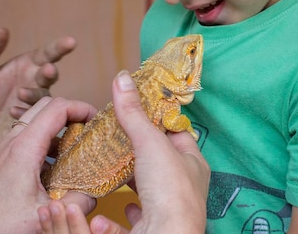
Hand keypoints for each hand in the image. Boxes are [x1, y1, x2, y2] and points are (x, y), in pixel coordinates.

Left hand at [0, 27, 75, 167]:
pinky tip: (13, 111)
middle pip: (51, 73)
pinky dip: (25, 111)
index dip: (60, 47)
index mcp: (29, 65)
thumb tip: (3, 29)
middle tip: (48, 70)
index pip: (47, 53)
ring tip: (21, 93)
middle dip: (50, 71)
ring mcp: (39, 101)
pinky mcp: (36, 119)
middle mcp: (38, 81)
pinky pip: (37, 115)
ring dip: (35, 93)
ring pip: (45, 95)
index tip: (71, 42)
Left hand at [0, 97, 97, 233]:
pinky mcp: (4, 158)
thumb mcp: (48, 212)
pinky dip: (47, 138)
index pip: (58, 108)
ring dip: (59, 125)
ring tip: (77, 145)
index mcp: (25, 147)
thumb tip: (97, 190)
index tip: (97, 120)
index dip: (82, 108)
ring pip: (36, 119)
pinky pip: (29, 135)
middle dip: (72, 111)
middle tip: (89, 128)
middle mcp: (13, 141)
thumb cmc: (1, 225)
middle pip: (47, 106)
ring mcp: (6, 147)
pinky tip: (58, 164)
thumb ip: (80, 200)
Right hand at [38, 70, 209, 233]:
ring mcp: (167, 211)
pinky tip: (105, 212)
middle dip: (138, 153)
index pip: (178, 134)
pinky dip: (115, 218)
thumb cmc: (170, 192)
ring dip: (128, 182)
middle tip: (115, 139)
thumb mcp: (151, 143)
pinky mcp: (150, 231)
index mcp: (193, 164)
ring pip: (146, 192)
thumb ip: (133, 114)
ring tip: (108, 169)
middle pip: (160, 163)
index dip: (159, 120)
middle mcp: (184, 188)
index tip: (137, 109)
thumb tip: (122, 78)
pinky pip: (131, 222)